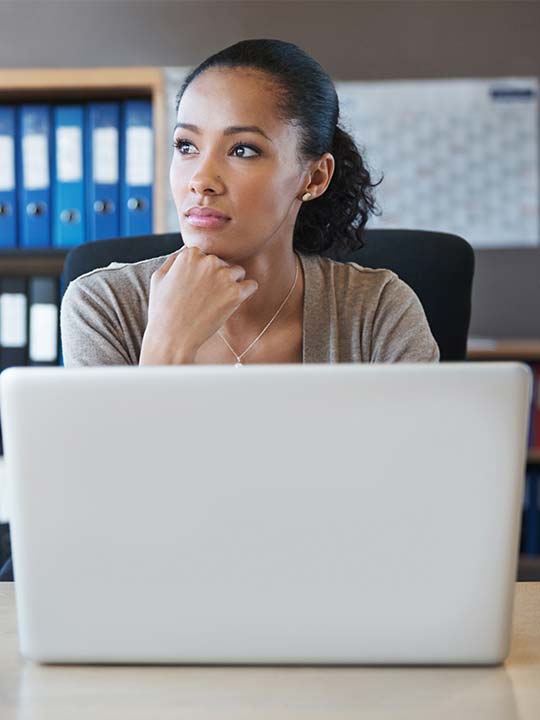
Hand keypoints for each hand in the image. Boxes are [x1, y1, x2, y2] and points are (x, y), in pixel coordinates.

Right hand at [139, 245, 258, 363]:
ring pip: (238, 272)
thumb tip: (187, 251)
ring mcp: (223, 276)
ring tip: (217, 301)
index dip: (202, 272)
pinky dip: (246, 293)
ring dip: (232, 284)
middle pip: (222, 262)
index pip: (205, 255)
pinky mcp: (235, 293)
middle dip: (217, 277)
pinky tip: (234, 302)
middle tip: (205, 297)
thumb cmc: (162, 310)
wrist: (172, 337)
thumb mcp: (158, 277)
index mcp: (190, 254)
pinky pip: (251, 286)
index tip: (197, 287)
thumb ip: (174, 260)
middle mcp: (208, 261)